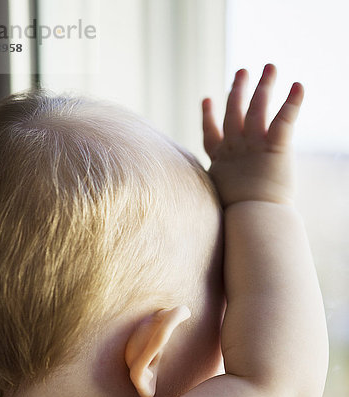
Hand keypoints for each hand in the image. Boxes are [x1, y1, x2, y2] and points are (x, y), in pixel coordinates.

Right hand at [202, 64, 303, 206]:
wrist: (249, 219)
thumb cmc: (239, 219)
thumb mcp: (224, 203)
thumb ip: (223, 194)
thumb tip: (222, 208)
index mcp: (221, 162)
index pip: (210, 135)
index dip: (208, 116)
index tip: (206, 99)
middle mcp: (234, 148)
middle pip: (234, 112)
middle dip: (238, 90)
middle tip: (242, 72)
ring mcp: (253, 145)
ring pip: (257, 108)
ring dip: (264, 86)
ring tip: (270, 67)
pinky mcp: (274, 147)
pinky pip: (284, 119)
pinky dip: (293, 102)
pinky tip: (299, 85)